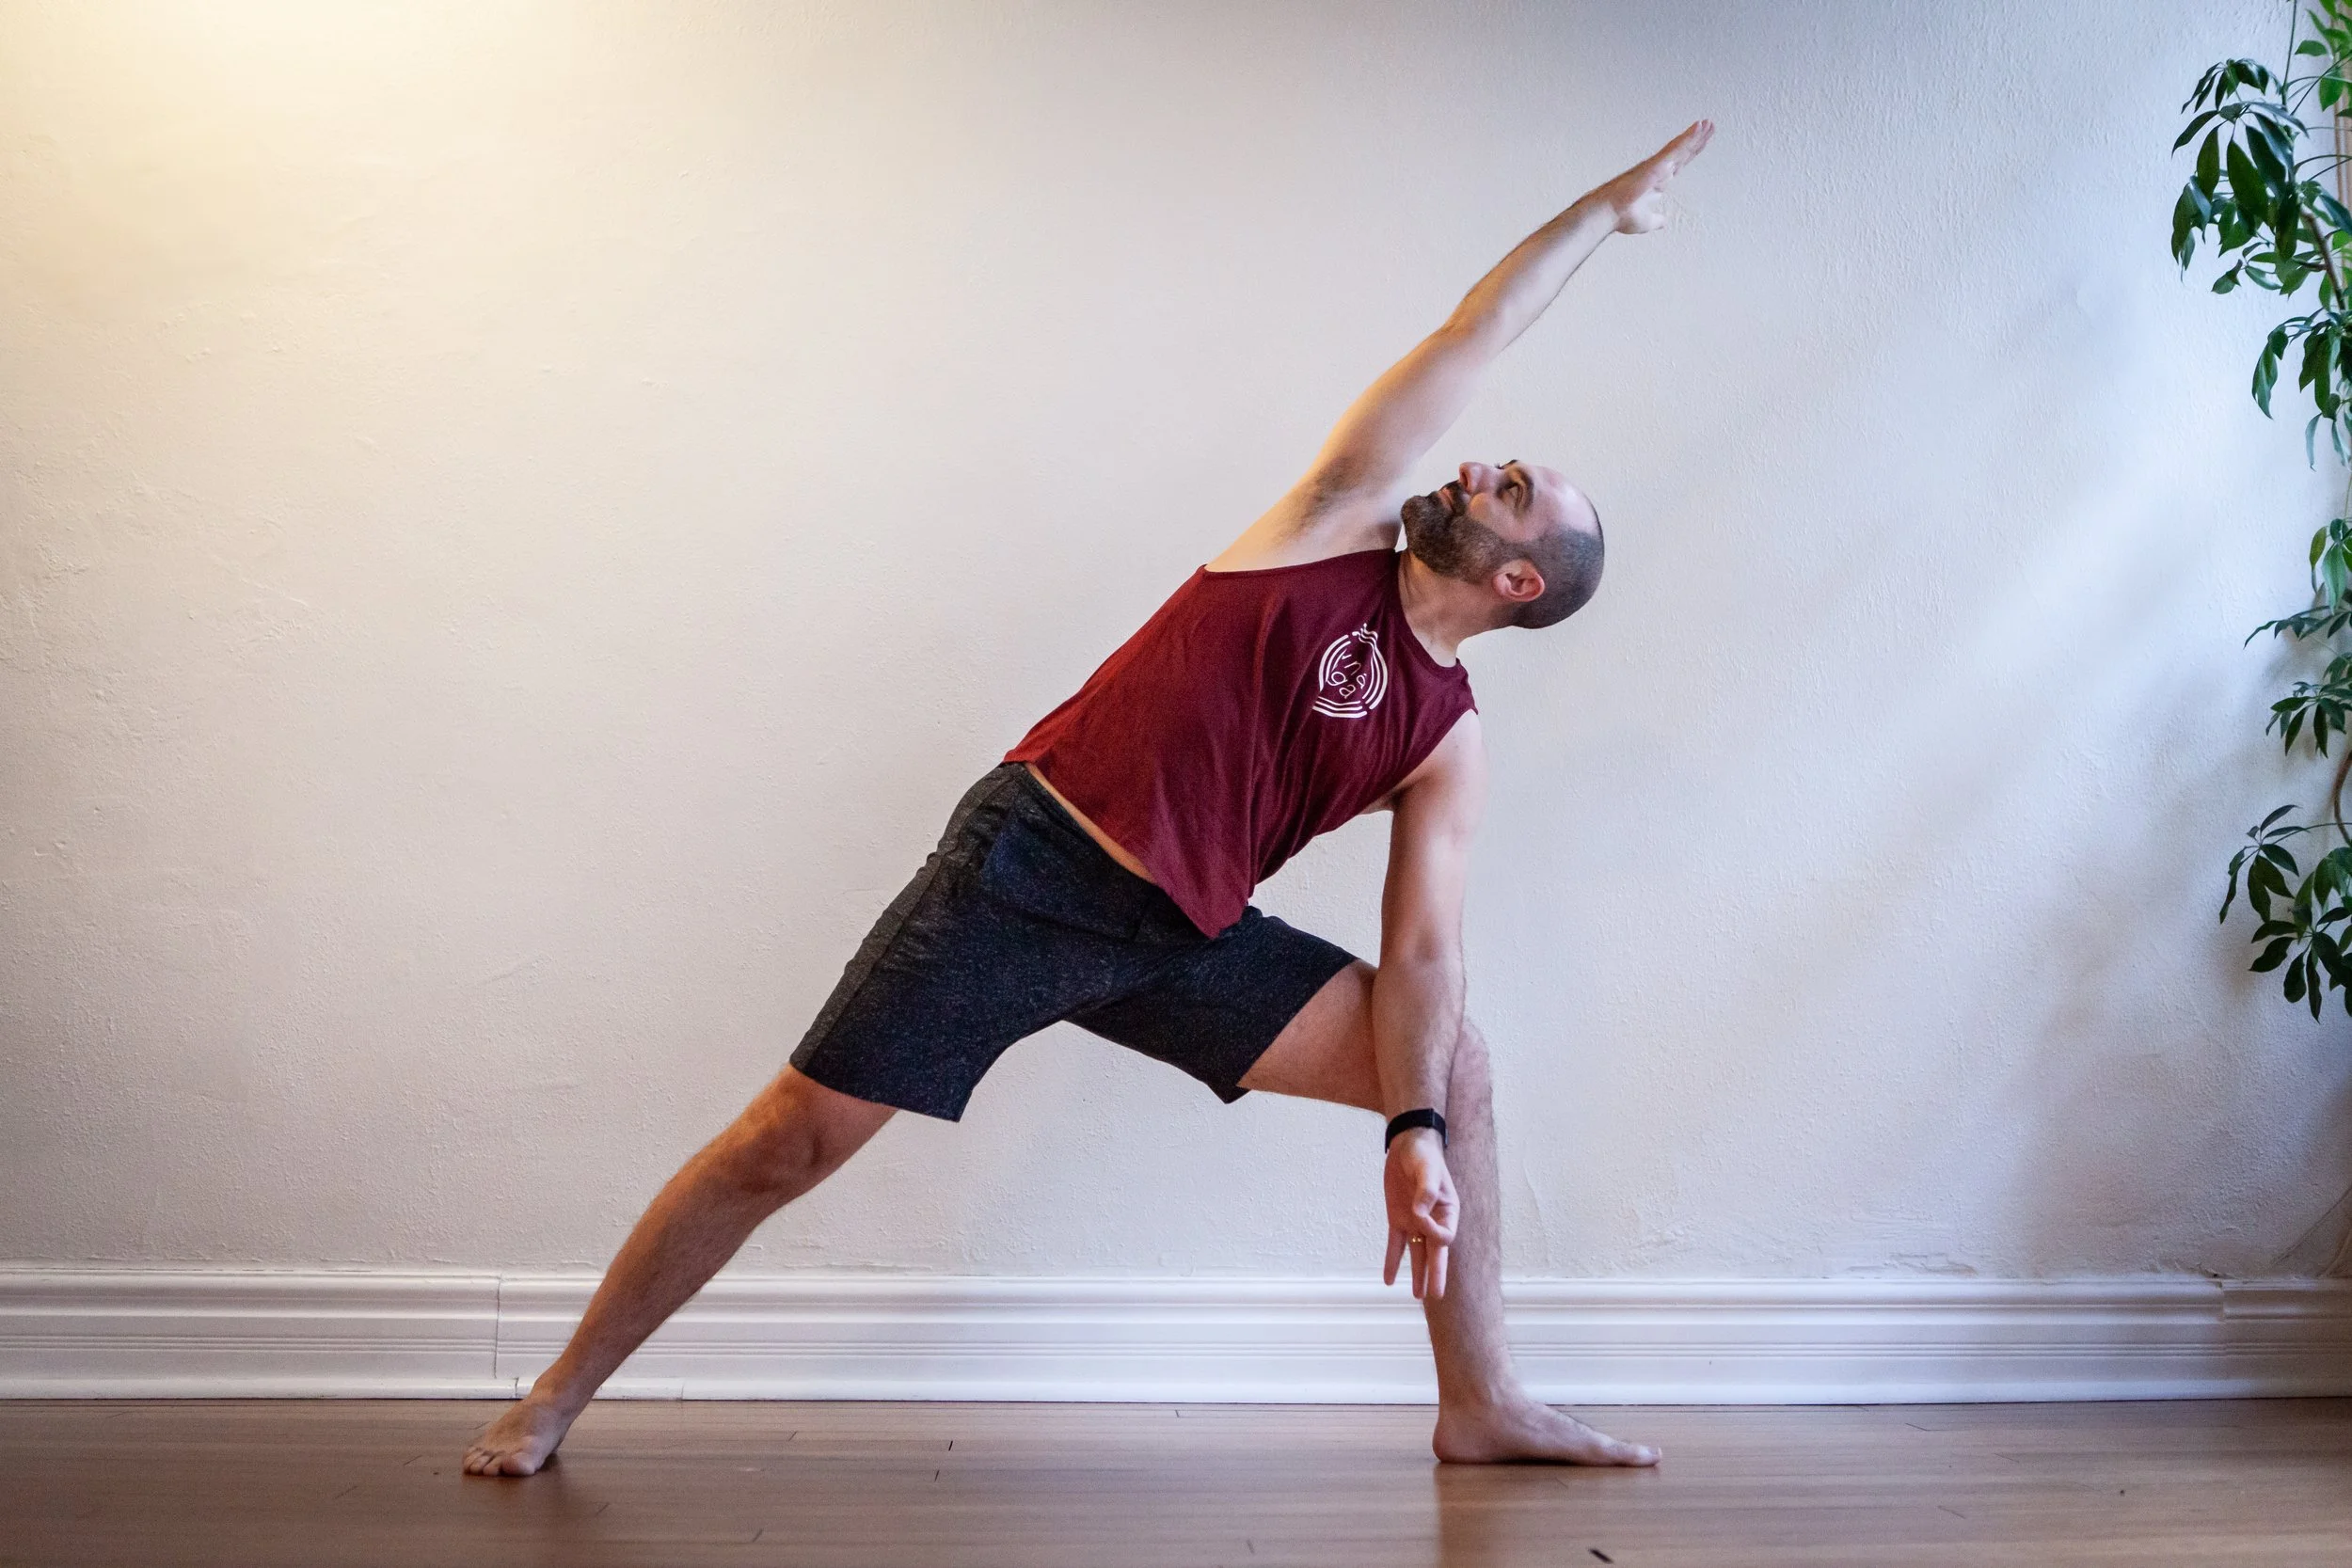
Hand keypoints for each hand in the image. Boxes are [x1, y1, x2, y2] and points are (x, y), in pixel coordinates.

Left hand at [1382, 1129, 1458, 1299]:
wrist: (1409, 1146)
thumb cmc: (1425, 1156)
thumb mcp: (1427, 1169)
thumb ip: (1425, 1190)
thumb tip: (1419, 1213)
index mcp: (1448, 1211)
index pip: (1444, 1235)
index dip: (1433, 1233)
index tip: (1420, 1216)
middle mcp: (1434, 1221)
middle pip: (1436, 1254)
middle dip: (1436, 1274)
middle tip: (1436, 1295)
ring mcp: (1415, 1223)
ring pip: (1418, 1255)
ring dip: (1418, 1275)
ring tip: (1418, 1296)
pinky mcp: (1398, 1220)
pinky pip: (1396, 1245)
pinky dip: (1392, 1262)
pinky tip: (1388, 1280)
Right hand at [1591, 119, 1714, 235]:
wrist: (1610, 213)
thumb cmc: (1622, 216)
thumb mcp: (1647, 222)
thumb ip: (1656, 220)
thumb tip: (1663, 222)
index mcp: (1658, 181)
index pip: (1679, 164)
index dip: (1691, 153)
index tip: (1702, 143)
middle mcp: (1659, 170)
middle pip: (1683, 152)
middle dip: (1697, 139)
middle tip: (1710, 126)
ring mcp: (1658, 165)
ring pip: (1680, 146)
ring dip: (1695, 134)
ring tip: (1708, 123)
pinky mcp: (1657, 163)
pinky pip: (1676, 148)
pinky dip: (1688, 138)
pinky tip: (1698, 129)